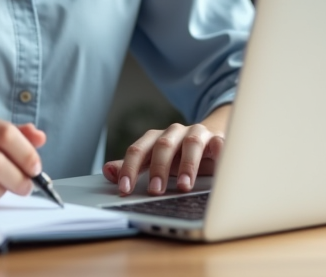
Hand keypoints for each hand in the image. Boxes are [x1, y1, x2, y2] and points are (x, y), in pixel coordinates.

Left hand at [102, 105, 229, 196]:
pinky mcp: (218, 139)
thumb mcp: (154, 162)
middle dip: (158, 169)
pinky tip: (217, 168)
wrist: (210, 139)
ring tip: (183, 187)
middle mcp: (175, 133)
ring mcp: (197, 134)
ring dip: (187, 165)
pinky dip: (218, 153)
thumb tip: (107, 171)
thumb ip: (133, 167)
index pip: (138, 150)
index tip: (124, 189)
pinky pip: (218, 143)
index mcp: (156, 139)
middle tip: (155, 191)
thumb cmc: (179, 156)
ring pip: (191, 143)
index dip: (130, 168)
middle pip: (163, 145)